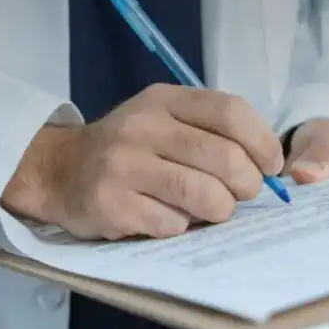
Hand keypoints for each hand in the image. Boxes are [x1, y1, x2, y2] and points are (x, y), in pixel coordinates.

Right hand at [2, 84, 283, 240]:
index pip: (231, 112)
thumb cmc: (129, 149)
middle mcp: (142, 127)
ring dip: (220, 210)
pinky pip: (173, 224)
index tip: (270, 166)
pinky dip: (181, 227)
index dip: (262, 143)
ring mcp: (124, 166)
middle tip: (241, 194)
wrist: (58, 170)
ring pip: (205, 196)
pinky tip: (168, 218)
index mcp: (163, 100)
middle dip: (247, 185)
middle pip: (225, 158)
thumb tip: (269, 168)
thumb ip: (210, 132)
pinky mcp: (112, 204)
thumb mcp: (163, 120)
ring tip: (211, 210)